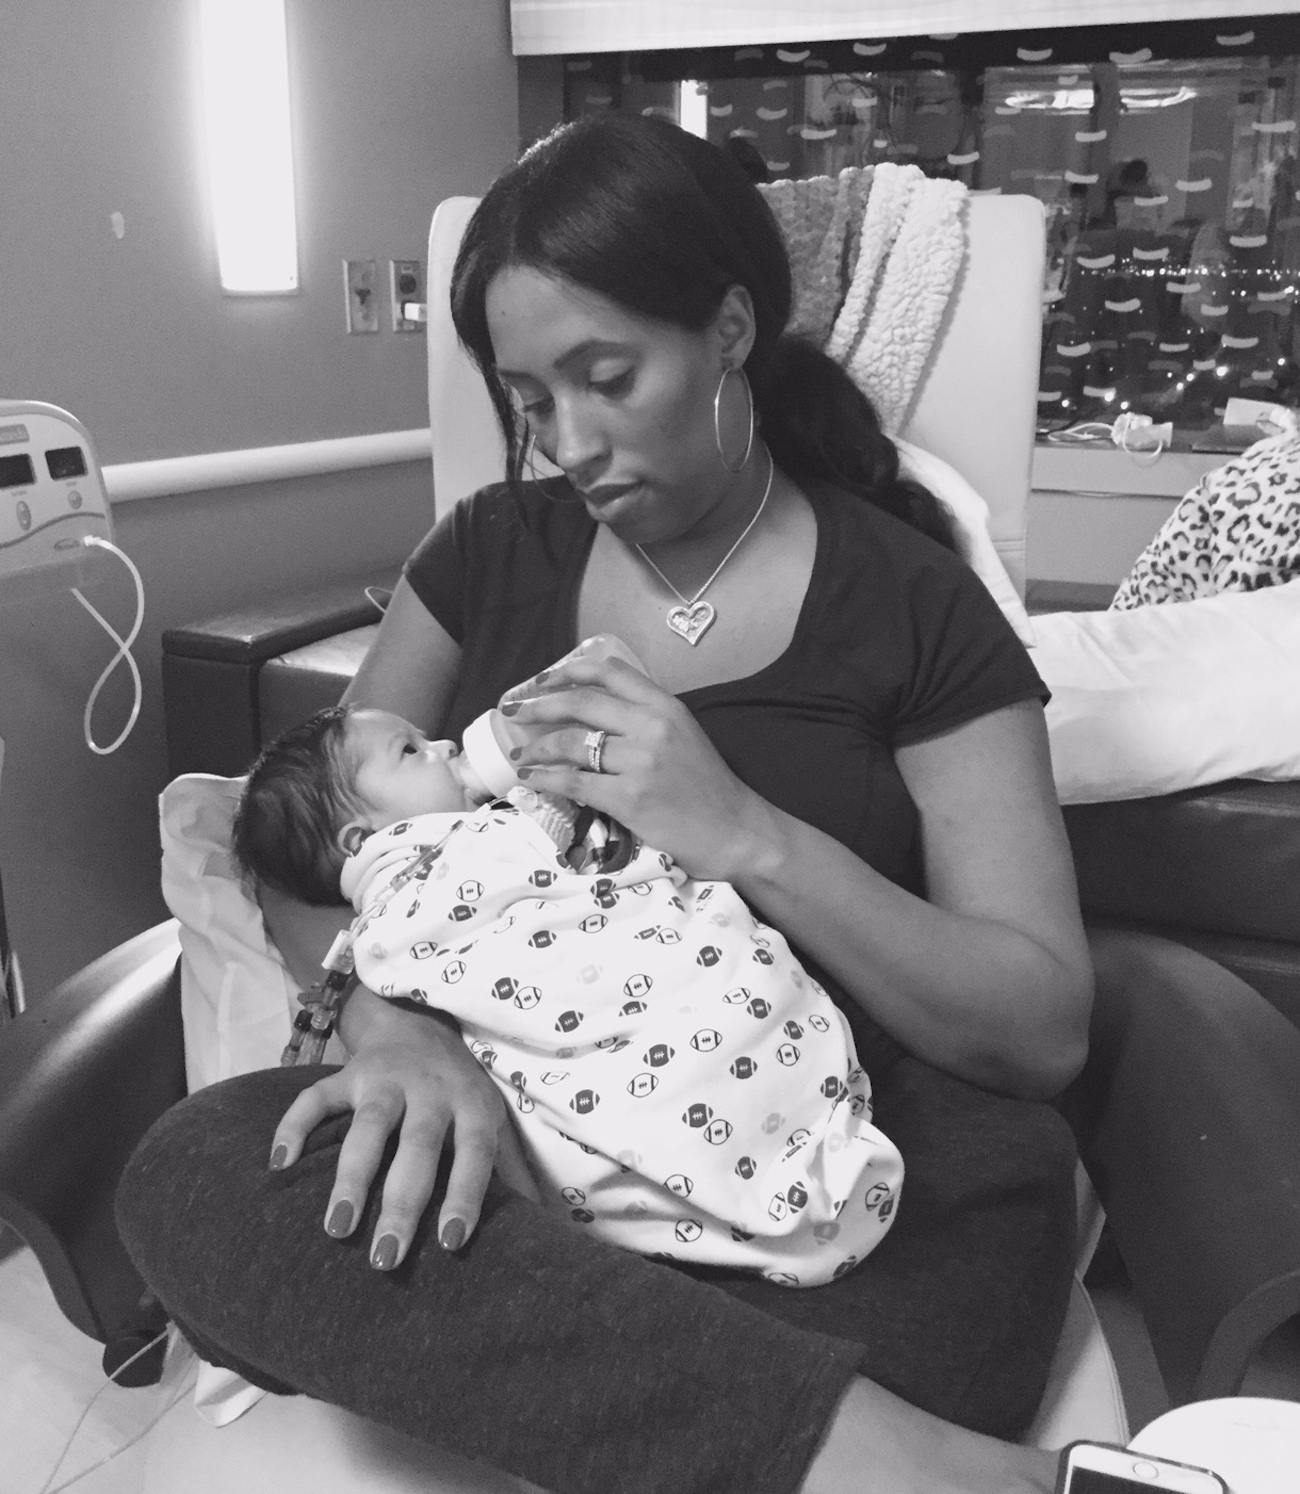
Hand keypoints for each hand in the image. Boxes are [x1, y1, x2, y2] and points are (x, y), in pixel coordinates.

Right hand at [268, 994, 539, 1268]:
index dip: (466, 1194)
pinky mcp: (346, 1072)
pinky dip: (294, 1127)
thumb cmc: (460, 1093)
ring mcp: (384, 1078)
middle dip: (402, 1202)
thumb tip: (544, 1234)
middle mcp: (430, 1088)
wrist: (420, 1025)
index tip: (451, 1242)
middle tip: (386, 1259)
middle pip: (417, 1145)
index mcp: (471, 1103)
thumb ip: (511, 1173)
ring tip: (336, 1230)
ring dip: (351, 1177)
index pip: (474, 1150)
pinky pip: (314, 1097)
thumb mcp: (492, 1122)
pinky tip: (279, 1167)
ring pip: (367, 1125)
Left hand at [500, 654, 773, 881]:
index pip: (610, 671)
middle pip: (582, 703)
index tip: (541, 679)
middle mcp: (652, 727)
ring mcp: (640, 763)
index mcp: (665, 707)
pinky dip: (546, 780)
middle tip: (514, 711)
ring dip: (537, 747)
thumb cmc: (708, 788)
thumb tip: (591, 713)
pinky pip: (574, 783)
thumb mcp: (682, 736)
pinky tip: (533, 780)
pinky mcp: (630, 798)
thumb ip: (644, 719)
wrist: (736, 831)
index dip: (568, 671)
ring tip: (520, 754)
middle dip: (539, 705)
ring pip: (571, 743)